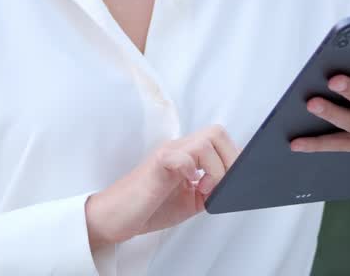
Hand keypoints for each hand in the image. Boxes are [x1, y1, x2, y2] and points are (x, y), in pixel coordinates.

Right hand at [85, 125, 240, 248]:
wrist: (115, 218)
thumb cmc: (148, 208)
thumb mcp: (190, 201)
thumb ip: (210, 189)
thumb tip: (234, 186)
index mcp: (186, 154)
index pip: (219, 139)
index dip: (233, 157)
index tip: (233, 180)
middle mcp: (177, 148)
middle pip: (217, 132)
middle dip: (229, 159)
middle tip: (219, 185)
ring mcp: (166, 153)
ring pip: (205, 140)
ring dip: (215, 168)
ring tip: (203, 188)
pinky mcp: (156, 164)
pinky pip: (181, 156)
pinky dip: (192, 169)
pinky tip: (189, 185)